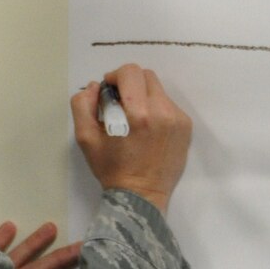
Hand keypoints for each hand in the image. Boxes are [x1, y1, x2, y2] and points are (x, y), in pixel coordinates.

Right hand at [71, 64, 193, 211]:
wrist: (141, 195)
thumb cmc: (111, 168)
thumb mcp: (85, 138)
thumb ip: (83, 105)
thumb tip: (96, 86)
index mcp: (138, 113)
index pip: (130, 72)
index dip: (115, 76)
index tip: (110, 91)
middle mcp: (162, 111)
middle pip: (147, 76)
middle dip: (130, 84)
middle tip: (120, 103)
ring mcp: (178, 119)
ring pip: (159, 91)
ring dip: (144, 96)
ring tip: (135, 118)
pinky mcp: (186, 127)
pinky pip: (169, 106)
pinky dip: (157, 110)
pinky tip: (148, 129)